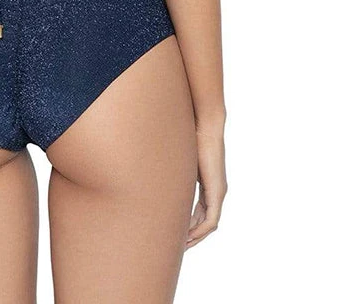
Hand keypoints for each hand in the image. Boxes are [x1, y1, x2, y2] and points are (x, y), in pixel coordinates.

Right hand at [185, 124, 226, 248]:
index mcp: (208, 185)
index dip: (189, 225)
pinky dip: (200, 230)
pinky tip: (188, 236)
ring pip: (209, 224)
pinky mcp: (218, 191)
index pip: (200, 212)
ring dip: (195, 236)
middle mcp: (216, 191)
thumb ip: (173, 172)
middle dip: (192, 236)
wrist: (205, 126)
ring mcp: (219, 192)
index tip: (176, 233)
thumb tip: (153, 171)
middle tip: (177, 246)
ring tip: (181, 246)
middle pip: (205, 222)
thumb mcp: (179, 161)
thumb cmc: (190, 137)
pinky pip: (211, 220)